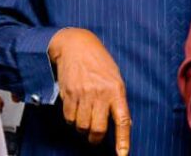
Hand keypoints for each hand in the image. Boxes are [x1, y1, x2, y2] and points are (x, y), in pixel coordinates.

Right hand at [48, 28, 131, 154]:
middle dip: (95, 138)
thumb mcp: (115, 78)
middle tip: (95, 137)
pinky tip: (75, 109)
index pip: (122, 121)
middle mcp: (100, 94)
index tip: (122, 155)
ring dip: (82, 128)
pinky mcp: (68, 95)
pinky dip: (71, 119)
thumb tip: (123, 123)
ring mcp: (83, 95)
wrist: (76, 45)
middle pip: (98, 129)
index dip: (123, 141)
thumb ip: (117, 99)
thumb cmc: (98, 62)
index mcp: (116, 90)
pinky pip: (69, 118)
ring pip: (81, 126)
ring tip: (84, 117)